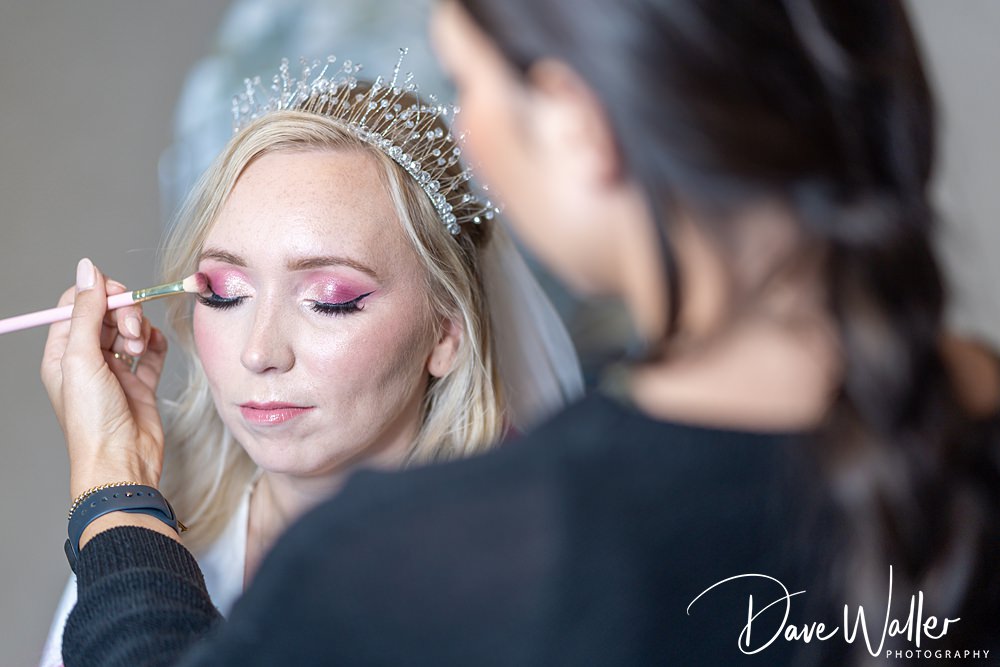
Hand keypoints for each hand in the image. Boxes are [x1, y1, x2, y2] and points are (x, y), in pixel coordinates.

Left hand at [41, 258, 168, 499]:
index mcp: (62, 353)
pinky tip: (154, 349)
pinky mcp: (140, 383)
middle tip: (132, 330)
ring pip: (130, 330)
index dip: (99, 294)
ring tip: (140, 350)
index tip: (118, 296)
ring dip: (140, 331)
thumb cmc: (93, 420)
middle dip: (124, 314)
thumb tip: (88, 269)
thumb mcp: (81, 359)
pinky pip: (151, 351)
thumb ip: (85, 312)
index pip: (76, 304)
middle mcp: (86, 360)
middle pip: (106, 314)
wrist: (123, 460)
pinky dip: (156, 345)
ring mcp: (114, 371)